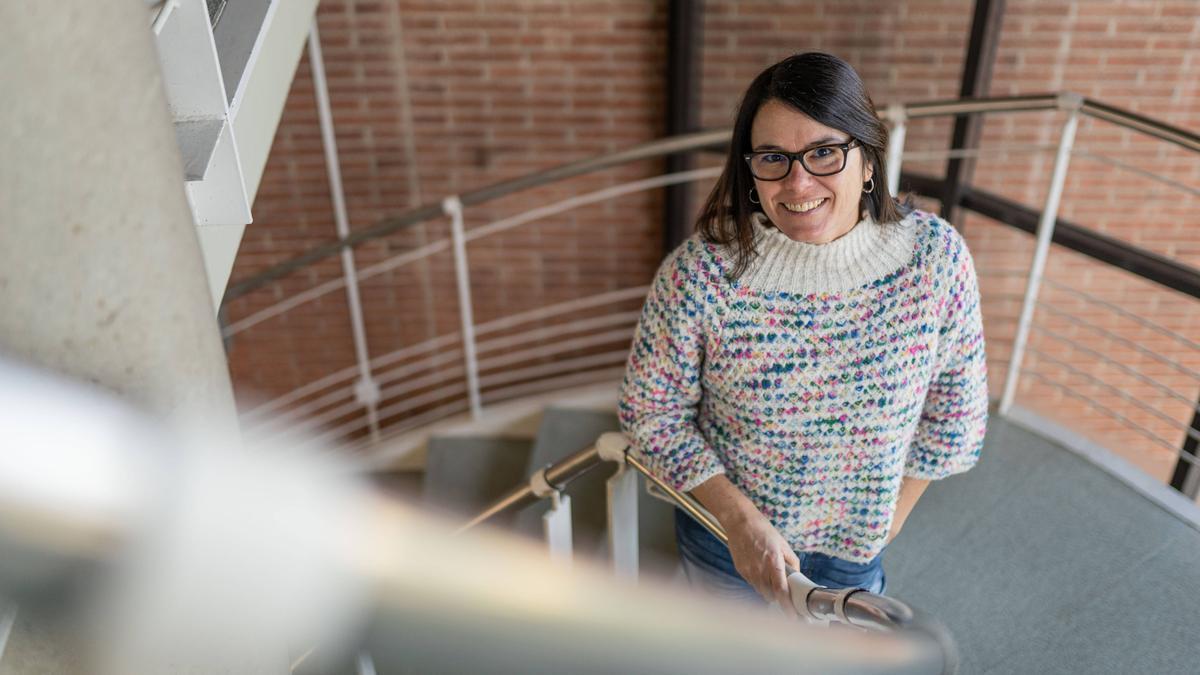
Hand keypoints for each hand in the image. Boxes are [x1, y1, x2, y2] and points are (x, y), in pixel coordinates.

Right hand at [690, 475, 799, 609]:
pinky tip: (761, 571)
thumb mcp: (783, 543)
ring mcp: (748, 571)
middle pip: (771, 596)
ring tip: (772, 579)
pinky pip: (752, 583)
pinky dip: (759, 583)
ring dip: (769, 591)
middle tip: (786, 596)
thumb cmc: (763, 530)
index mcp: (774, 562)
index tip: (793, 616)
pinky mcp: (741, 570)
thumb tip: (796, 576)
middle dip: (779, 599)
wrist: (740, 522)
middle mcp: (760, 569)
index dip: (787, 606)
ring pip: (761, 591)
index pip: (781, 591)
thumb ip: (792, 562)